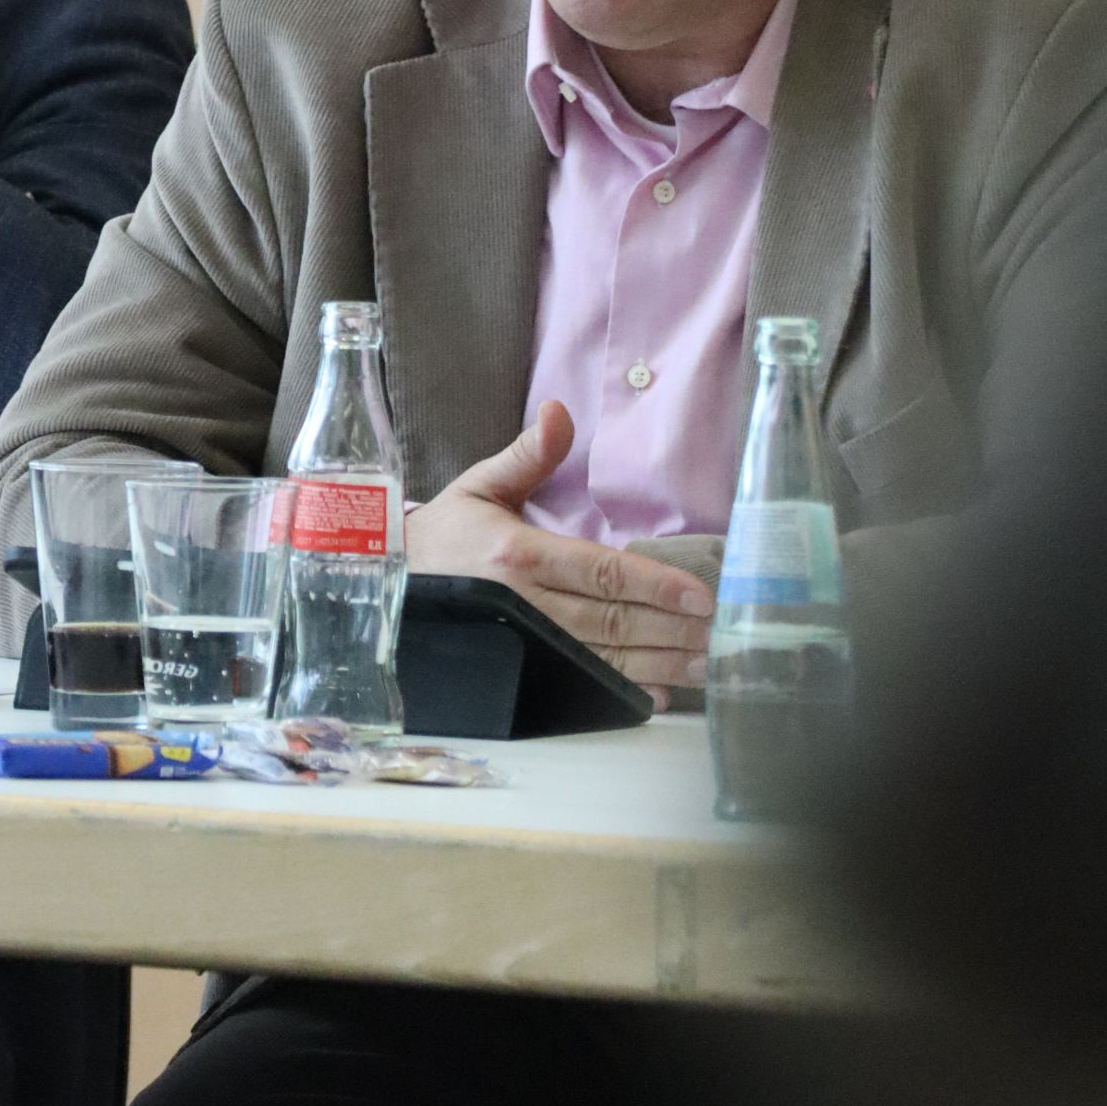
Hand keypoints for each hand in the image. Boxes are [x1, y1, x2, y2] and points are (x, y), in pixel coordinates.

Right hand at [406, 400, 715, 700]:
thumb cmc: (442, 537)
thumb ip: (528, 455)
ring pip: (603, 660)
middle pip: (612, 622)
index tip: (700, 596)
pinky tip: (660, 694)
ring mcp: (522, 646)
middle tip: (720, 633)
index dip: (655, 585)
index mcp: (519, 553)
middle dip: (671, 629)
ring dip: (660, 664)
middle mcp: (524, 605)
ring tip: (705, 662)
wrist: (387, 588)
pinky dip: (623, 694)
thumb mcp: (479, 487)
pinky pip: (579, 688)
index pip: (601, 570)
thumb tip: (560, 411)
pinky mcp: (518, 673)